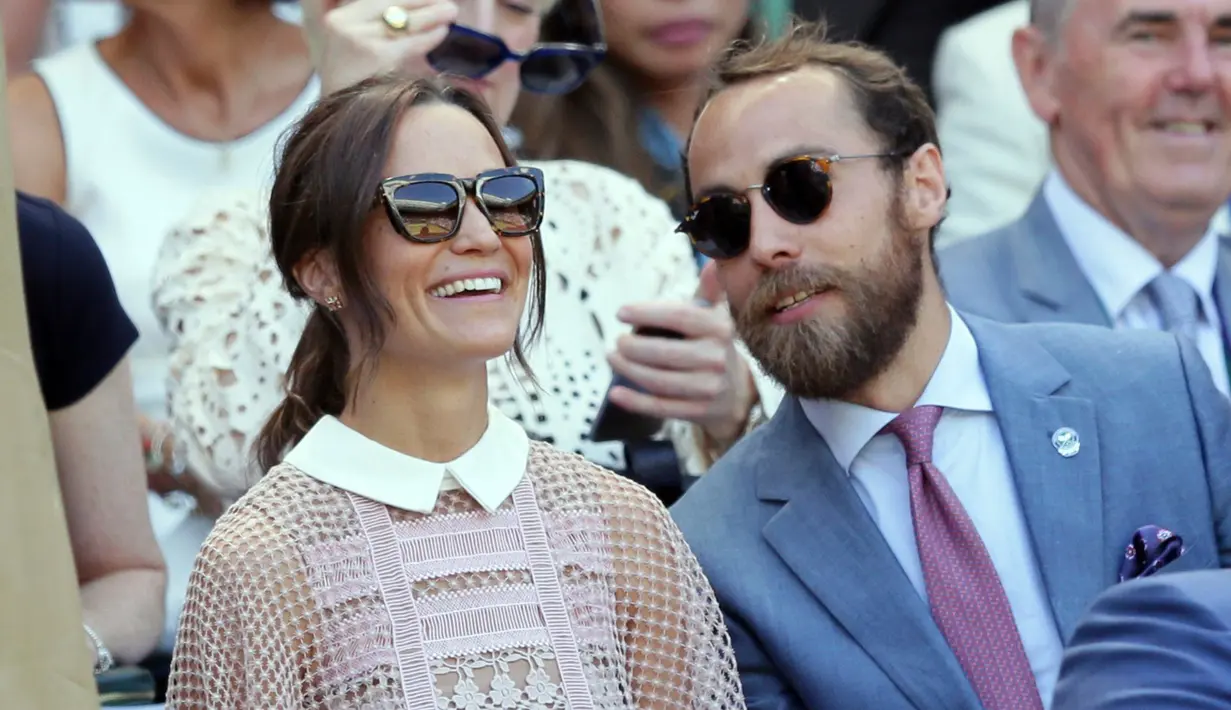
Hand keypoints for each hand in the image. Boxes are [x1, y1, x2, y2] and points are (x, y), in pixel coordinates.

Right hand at [317, 0, 458, 93]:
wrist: (337, 122)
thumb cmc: (351, 91)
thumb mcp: (356, 52)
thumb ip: (379, 32)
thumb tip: (420, 20)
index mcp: (337, 20)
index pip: (378, 1)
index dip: (408, 0)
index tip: (429, 0)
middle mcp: (343, 24)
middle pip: (392, 7)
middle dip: (422, 4)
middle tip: (448, 5)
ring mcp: (356, 38)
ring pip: (403, 22)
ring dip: (432, 15)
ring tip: (451, 13)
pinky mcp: (373, 54)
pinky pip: (409, 41)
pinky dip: (429, 36)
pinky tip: (442, 32)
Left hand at [606, 262, 757, 443]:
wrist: (736, 393)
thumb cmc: (713, 346)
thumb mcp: (715, 317)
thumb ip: (709, 291)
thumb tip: (711, 264)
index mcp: (719, 328)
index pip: (679, 317)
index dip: (647, 313)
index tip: (621, 312)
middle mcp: (717, 358)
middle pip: (665, 353)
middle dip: (633, 347)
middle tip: (617, 341)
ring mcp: (709, 388)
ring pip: (659, 381)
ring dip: (629, 370)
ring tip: (612, 358)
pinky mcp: (699, 412)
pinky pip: (661, 407)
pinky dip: (635, 401)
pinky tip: (615, 393)